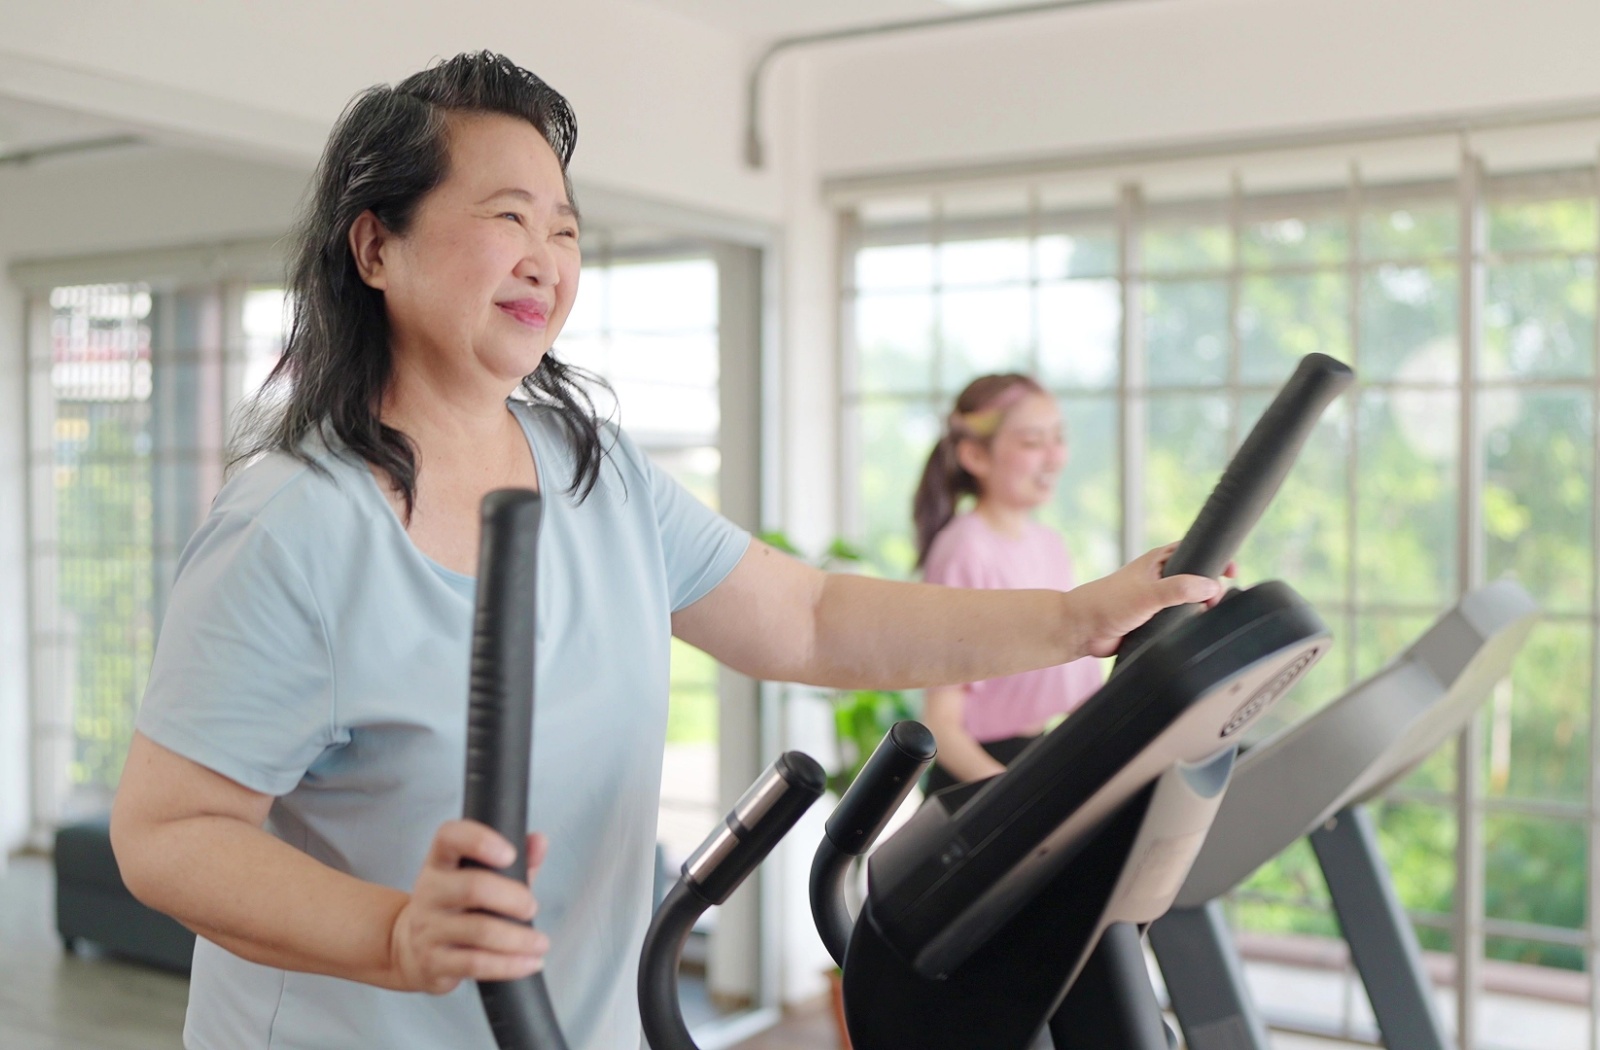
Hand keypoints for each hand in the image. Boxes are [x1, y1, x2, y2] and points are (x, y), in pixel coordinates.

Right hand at [389, 822, 549, 994]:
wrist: (408, 949)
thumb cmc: (456, 907)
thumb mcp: (479, 877)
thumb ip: (515, 860)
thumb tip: (539, 841)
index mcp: (440, 862)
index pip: (449, 837)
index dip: (480, 840)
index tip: (510, 854)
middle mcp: (429, 891)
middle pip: (473, 887)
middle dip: (513, 898)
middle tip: (532, 907)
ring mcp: (428, 929)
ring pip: (479, 931)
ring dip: (518, 938)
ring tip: (541, 942)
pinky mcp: (434, 962)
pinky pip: (475, 964)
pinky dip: (509, 965)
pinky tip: (530, 963)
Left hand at [1071, 544, 1224, 658]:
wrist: (1083, 629)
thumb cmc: (1107, 603)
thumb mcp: (1148, 594)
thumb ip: (1179, 589)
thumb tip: (1212, 587)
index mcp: (1159, 561)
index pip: (1196, 552)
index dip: (1215, 559)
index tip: (1232, 572)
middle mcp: (1161, 578)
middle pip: (1198, 579)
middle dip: (1211, 589)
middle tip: (1214, 602)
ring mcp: (1158, 599)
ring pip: (1190, 601)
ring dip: (1200, 609)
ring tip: (1205, 616)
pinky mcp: (1155, 620)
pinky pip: (1180, 620)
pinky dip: (1189, 624)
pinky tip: (1194, 631)